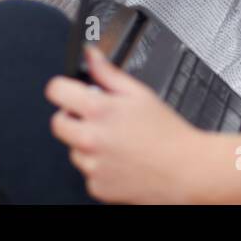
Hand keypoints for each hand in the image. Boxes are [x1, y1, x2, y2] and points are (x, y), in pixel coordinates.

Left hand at [46, 46, 202, 203]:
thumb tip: (90, 54)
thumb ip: (108, 72)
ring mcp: (92, 165)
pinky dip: (99, 167)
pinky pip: (87, 172)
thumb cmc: (167, 132)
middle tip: (97, 118)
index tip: (70, 91)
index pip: (56, 91)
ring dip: (87, 144)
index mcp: (100, 110)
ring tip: (117, 142)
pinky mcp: (96, 186)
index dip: (64, 87)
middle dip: (73, 117)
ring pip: (73, 149)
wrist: (184, 169)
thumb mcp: (140, 93)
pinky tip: (120, 160)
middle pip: (58, 122)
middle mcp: (91, 138)